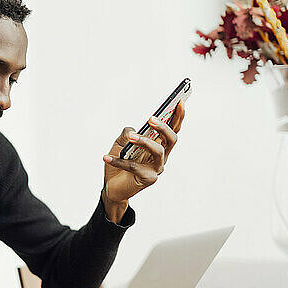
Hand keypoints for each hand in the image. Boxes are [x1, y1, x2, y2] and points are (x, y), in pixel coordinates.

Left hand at [101, 102, 184, 221]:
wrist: (112, 186)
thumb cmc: (120, 162)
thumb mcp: (120, 143)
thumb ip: (127, 133)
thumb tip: (133, 131)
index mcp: (159, 145)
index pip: (173, 129)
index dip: (178, 116)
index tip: (180, 101)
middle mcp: (161, 156)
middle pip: (172, 139)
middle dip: (164, 128)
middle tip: (151, 119)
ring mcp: (156, 168)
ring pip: (159, 151)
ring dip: (145, 142)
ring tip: (131, 137)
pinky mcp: (147, 179)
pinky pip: (134, 167)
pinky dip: (119, 161)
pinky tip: (106, 157)